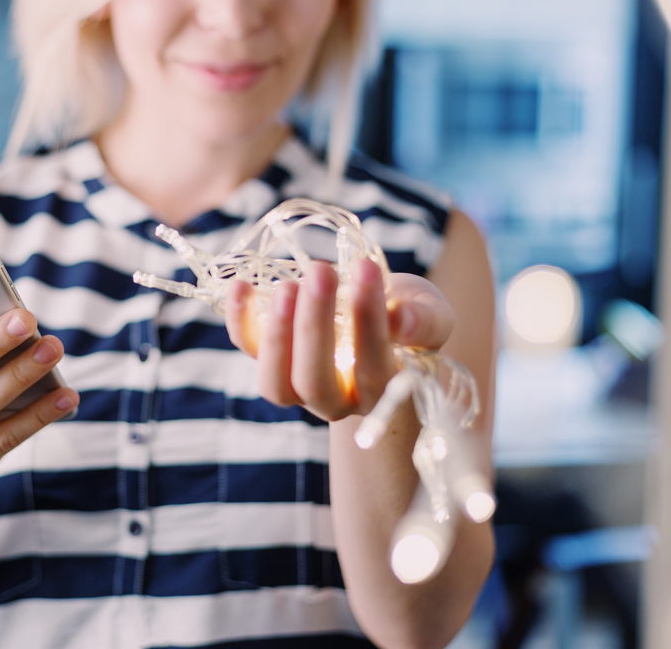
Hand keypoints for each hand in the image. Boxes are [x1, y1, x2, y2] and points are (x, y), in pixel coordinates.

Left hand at [224, 259, 453, 421]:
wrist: (380, 318)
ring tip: (288, 285)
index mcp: (382, 393)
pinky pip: (247, 349)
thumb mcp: (431, 313)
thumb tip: (402, 319)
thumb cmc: (408, 315)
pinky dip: (239, 320)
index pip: (371, 368)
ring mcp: (297, 387)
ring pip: (275, 382)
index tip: (367, 269)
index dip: (368, 322)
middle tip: (322, 270)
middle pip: (314, 381)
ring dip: (276, 334)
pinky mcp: (270, 359)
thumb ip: (423, 321)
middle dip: (314, 326)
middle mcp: (335, 401)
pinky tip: (240, 285)